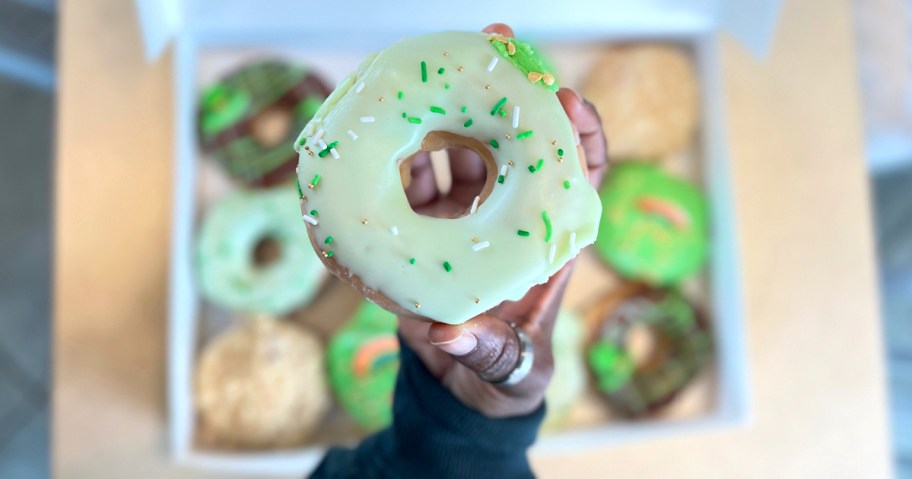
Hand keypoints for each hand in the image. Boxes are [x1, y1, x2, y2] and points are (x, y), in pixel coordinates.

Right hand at [398, 23, 607, 416]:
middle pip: (521, 140)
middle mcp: (511, 214)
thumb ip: (486, 352)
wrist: (458, 384)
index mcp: (547, 240)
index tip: (566, 98)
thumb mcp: (508, 368)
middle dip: (511, 90)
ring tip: (436, 71)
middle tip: (496, 42)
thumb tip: (451, 335)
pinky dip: (406, 154)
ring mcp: (471, 214)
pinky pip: (419, 177)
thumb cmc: (503, 374)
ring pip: (467, 146)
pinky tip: (392, 129)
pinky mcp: (433, 223)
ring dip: (452, 108)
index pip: (578, 173)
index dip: (579, 133)